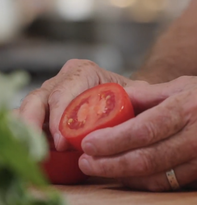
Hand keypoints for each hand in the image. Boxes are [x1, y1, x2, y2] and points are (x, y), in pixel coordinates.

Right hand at [17, 59, 144, 150]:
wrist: (121, 97)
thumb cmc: (125, 96)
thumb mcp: (133, 96)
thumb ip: (134, 102)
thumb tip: (123, 122)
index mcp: (82, 72)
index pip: (63, 93)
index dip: (58, 118)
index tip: (62, 143)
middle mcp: (61, 80)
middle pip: (38, 99)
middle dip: (32, 124)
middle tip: (36, 150)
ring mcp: (49, 95)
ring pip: (27, 109)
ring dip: (24, 131)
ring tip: (25, 151)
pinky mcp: (42, 110)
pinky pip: (25, 119)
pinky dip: (22, 133)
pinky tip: (22, 147)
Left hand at [79, 76, 196, 190]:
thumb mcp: (176, 87)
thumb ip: (144, 94)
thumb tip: (110, 98)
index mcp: (185, 110)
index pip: (143, 129)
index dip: (113, 140)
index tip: (88, 143)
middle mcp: (194, 138)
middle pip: (146, 158)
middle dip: (110, 163)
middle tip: (85, 162)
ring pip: (154, 176)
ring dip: (121, 175)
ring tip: (95, 168)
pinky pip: (164, 183)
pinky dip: (138, 181)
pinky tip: (120, 173)